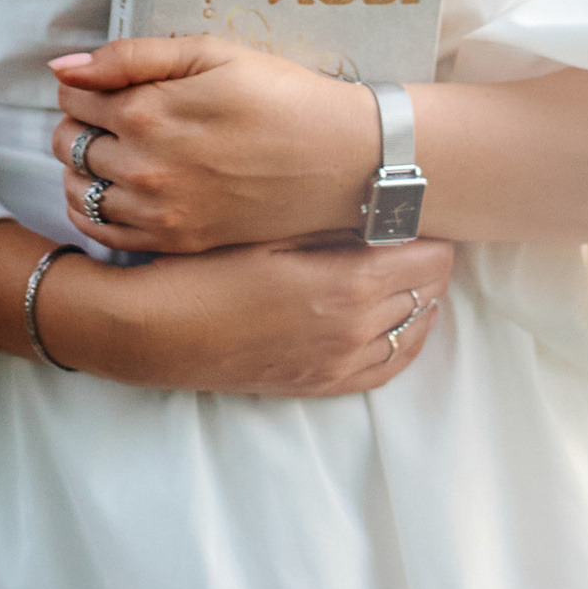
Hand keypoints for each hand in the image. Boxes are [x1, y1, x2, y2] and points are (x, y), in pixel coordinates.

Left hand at [52, 37, 381, 252]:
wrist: (341, 160)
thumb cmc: (282, 95)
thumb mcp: (213, 52)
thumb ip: (132, 56)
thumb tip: (62, 67)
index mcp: (150, 111)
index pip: (75, 96)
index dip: (83, 85)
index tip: (105, 84)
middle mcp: (144, 166)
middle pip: (68, 142)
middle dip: (78, 123)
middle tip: (110, 115)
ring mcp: (158, 210)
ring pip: (77, 189)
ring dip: (80, 167)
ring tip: (112, 151)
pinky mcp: (175, 241)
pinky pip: (102, 232)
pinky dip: (93, 209)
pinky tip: (115, 190)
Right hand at [60, 234, 455, 397]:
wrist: (155, 333)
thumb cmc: (205, 269)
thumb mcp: (270, 229)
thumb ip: (331, 220)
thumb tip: (383, 203)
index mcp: (348, 285)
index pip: (431, 257)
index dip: (431, 229)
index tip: (419, 208)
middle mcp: (355, 332)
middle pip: (430, 292)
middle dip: (428, 258)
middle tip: (412, 230)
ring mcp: (339, 364)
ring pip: (415, 330)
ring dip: (420, 297)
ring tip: (407, 266)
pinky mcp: (321, 385)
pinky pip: (388, 368)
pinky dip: (405, 340)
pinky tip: (398, 318)